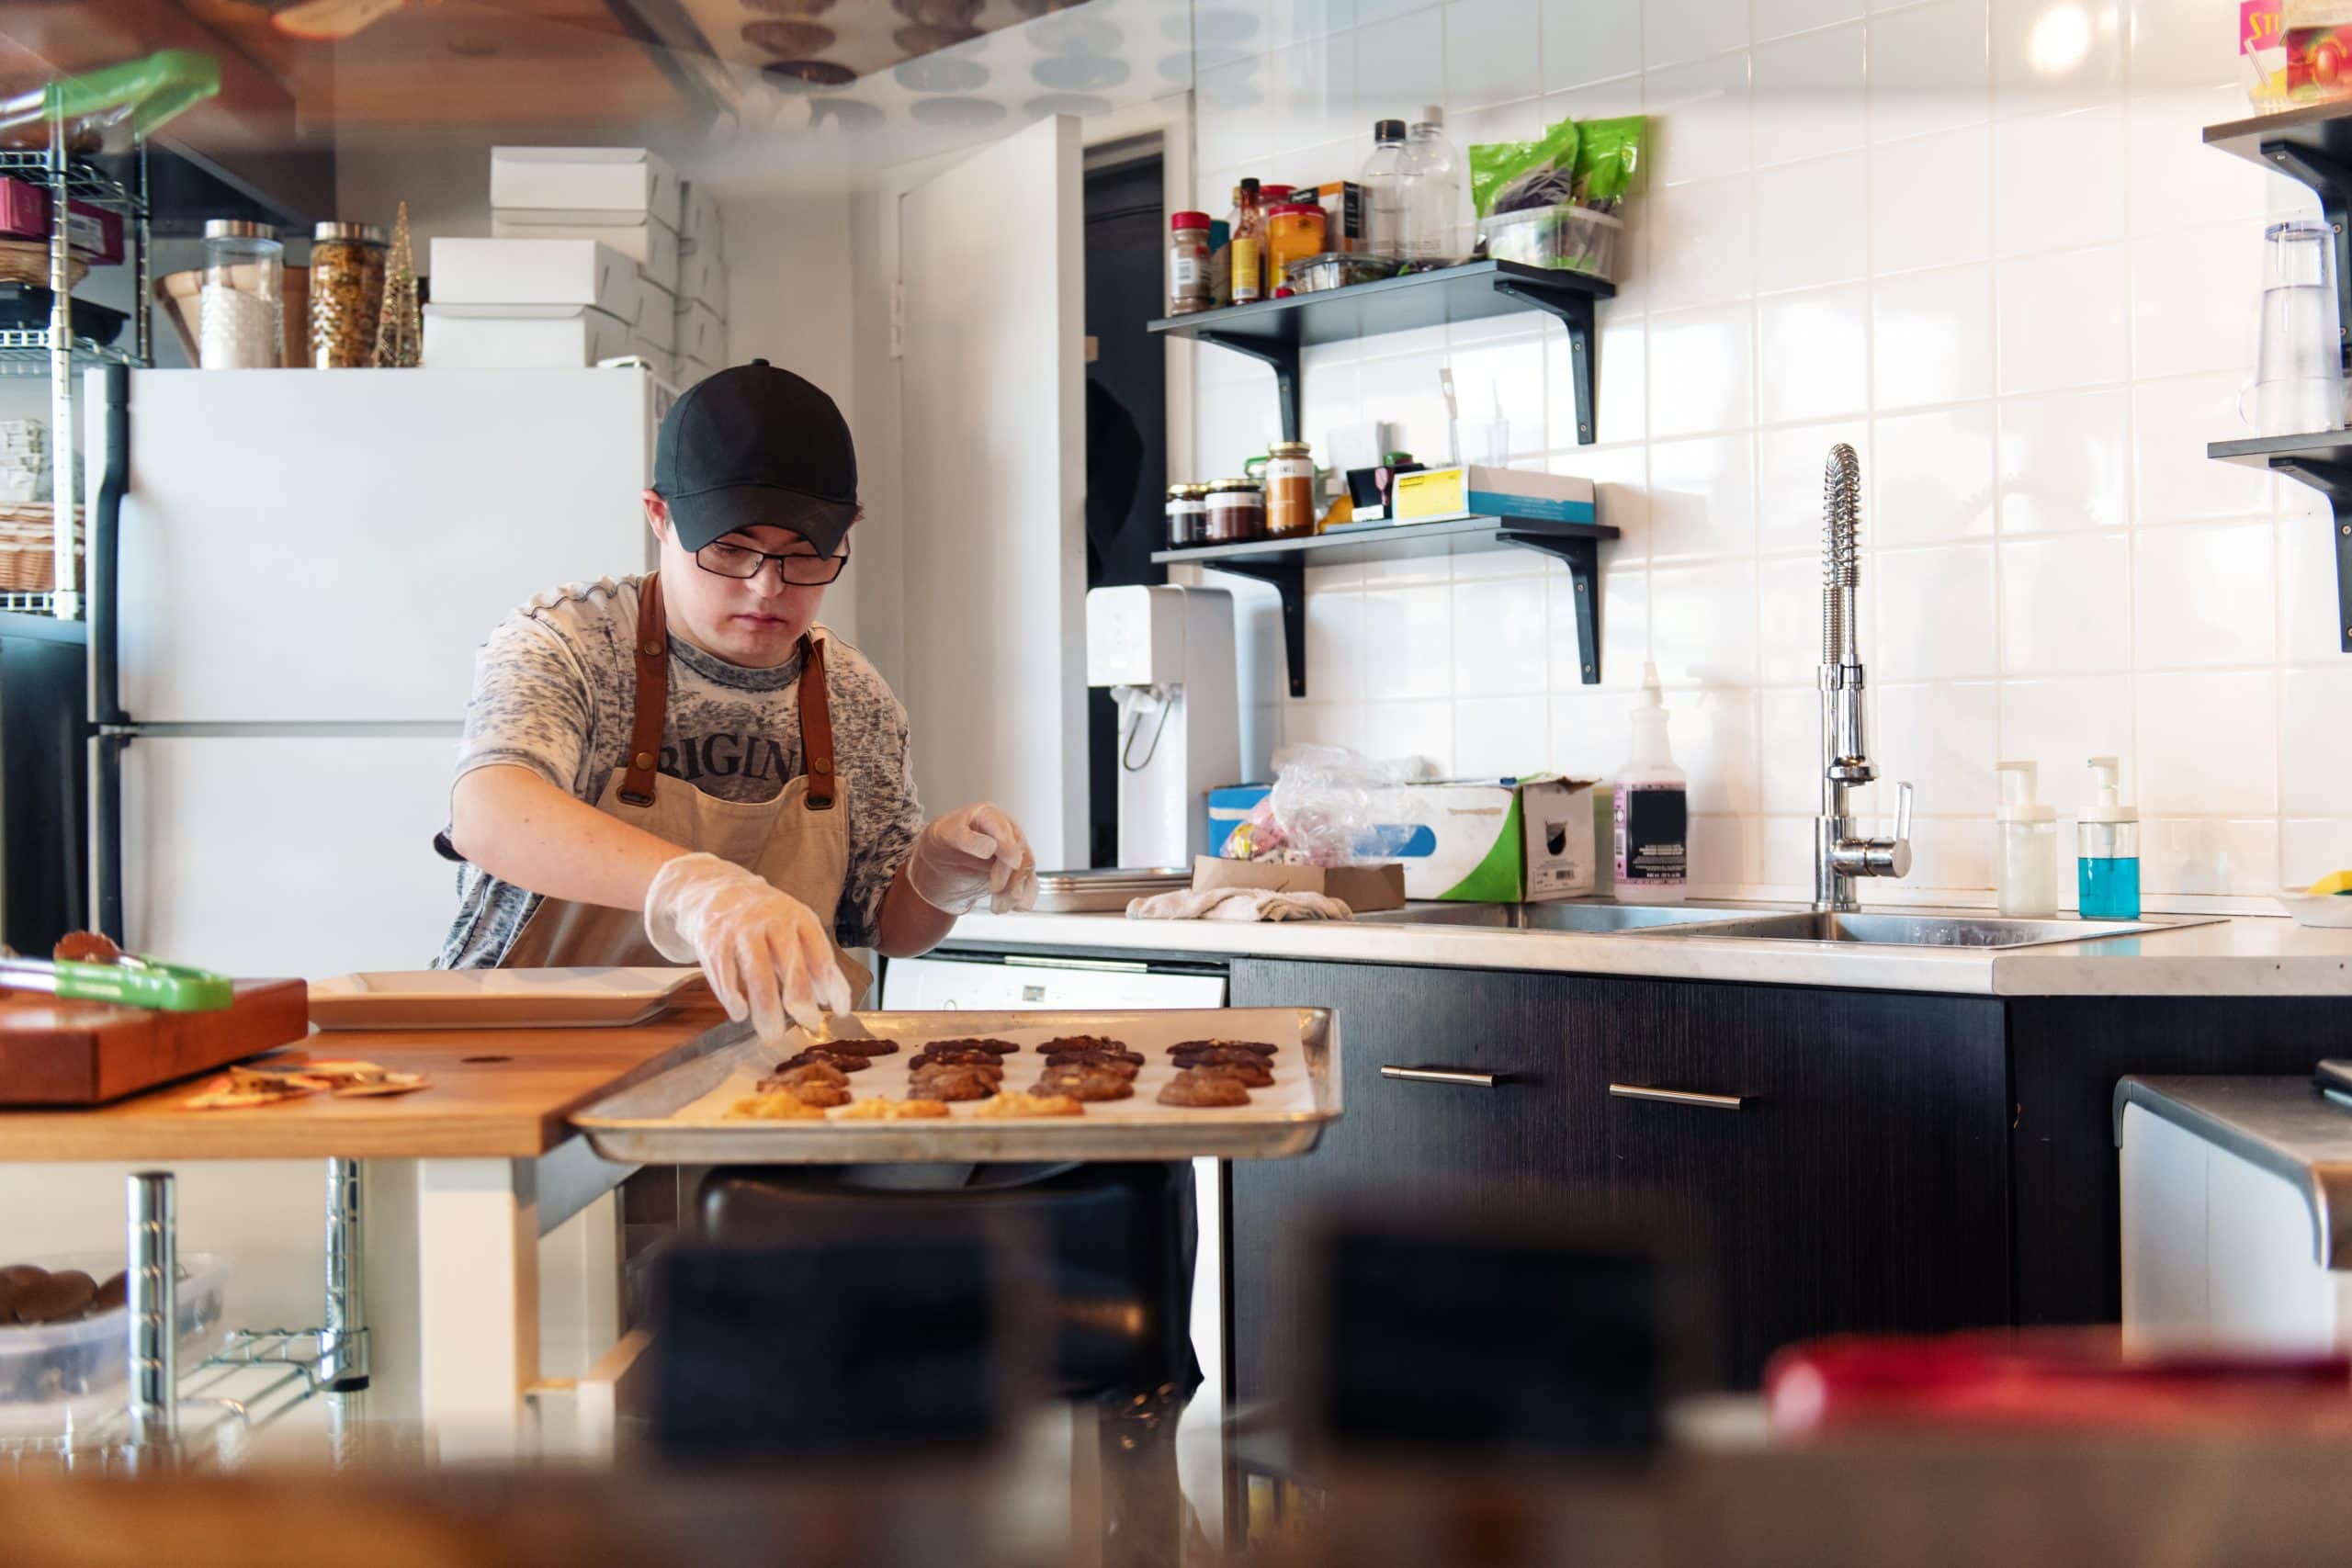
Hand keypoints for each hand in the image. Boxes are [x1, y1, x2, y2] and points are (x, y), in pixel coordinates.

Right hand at [642, 852, 852, 1040]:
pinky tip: (740, 1015)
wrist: (713, 888)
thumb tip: (830, 999)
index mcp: (798, 918)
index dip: (833, 986)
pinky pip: (725, 976)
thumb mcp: (793, 927)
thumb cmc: (763, 916)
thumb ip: (812, 960)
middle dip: (801, 1000)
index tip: (839, 1012)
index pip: (821, 954)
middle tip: (809, 1025)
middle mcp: (771, 922)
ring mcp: (741, 931)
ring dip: (767, 1009)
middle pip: (791, 964)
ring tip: (772, 1035)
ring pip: (758, 974)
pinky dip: (733, 999)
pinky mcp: (713, 942)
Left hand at [905, 802, 1038, 914]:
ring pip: (1025, 870)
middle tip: (994, 890)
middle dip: (1010, 874)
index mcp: (986, 815)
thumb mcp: (944, 837)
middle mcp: (1004, 831)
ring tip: (998, 907)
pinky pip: (1028, 884)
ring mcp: (1012, 852)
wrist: (940, 862)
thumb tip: (992, 847)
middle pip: (1019, 851)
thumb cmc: (941, 843)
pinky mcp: (1014, 872)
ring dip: (1015, 891)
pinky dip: (1024, 899)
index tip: (1010, 862)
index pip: (1001, 828)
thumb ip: (965, 838)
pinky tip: (1010, 907)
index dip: (1008, 845)